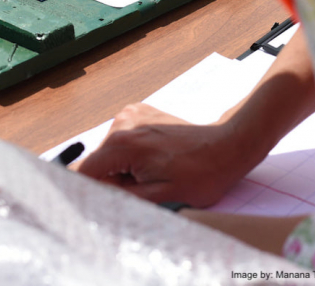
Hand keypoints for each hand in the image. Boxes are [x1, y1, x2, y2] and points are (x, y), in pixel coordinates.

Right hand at [75, 103, 250, 206]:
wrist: (229, 146)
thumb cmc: (202, 174)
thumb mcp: (160, 196)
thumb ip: (120, 196)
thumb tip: (92, 198)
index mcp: (123, 143)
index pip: (85, 171)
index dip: (91, 191)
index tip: (107, 203)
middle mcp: (122, 122)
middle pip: (98, 161)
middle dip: (113, 180)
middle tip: (145, 187)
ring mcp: (131, 113)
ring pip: (110, 151)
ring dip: (124, 167)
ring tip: (154, 172)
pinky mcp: (140, 112)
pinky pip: (123, 139)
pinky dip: (132, 153)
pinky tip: (156, 158)